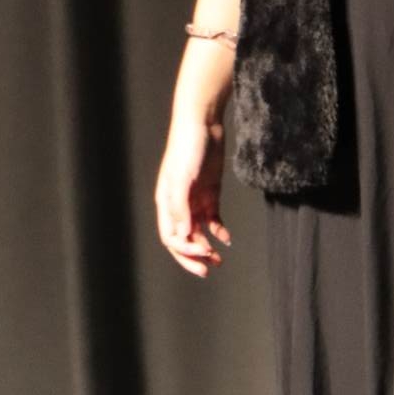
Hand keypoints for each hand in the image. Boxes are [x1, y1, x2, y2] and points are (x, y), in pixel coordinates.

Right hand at [154, 115, 232, 275]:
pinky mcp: (210, 193)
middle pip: (183, 239)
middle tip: (208, 270)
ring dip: (207, 247)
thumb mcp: (182, 178)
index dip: (184, 250)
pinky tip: (227, 239)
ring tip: (219, 261)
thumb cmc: (187, 148)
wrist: (203, 124)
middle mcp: (179, 205)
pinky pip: (213, 220)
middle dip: (193, 256)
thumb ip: (180, 206)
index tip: (203, 252)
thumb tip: (181, 234)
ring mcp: (195, 200)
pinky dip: (219, 231)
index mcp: (166, 203)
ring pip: (198, 233)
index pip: (171, 237)